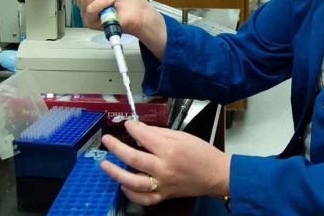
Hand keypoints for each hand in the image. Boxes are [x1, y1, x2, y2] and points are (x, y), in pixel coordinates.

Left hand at [100, 120, 230, 205]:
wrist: (217, 175)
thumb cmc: (202, 153)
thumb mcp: (182, 136)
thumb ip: (159, 133)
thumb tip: (141, 129)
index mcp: (170, 150)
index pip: (144, 137)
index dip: (133, 129)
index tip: (126, 124)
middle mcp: (164, 168)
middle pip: (133, 158)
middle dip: (117, 148)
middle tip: (106, 140)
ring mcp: (164, 184)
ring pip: (134, 182)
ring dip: (116, 173)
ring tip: (105, 165)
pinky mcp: (165, 195)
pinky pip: (145, 198)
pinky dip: (131, 194)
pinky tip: (123, 185)